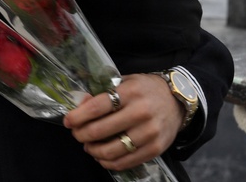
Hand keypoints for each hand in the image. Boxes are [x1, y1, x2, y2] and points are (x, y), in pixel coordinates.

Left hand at [63, 73, 182, 170]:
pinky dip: (108, 162)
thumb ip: (103, 93)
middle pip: (100, 130)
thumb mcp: (125, 82)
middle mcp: (140, 112)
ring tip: (88, 146)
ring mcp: (149, 132)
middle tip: (77, 134)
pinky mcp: (155, 149)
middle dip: (81, 134)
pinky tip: (102, 156)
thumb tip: (80, 104)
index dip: (77, 116)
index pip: (96, 107)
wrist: (178, 101)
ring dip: (93, 151)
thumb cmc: (146, 89)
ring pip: (111, 150)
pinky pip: (125, 162)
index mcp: (130, 92)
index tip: (68, 121)